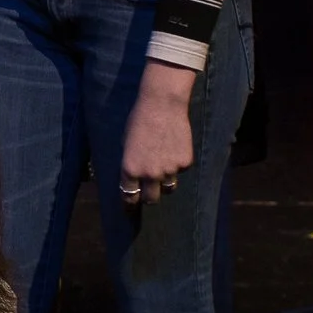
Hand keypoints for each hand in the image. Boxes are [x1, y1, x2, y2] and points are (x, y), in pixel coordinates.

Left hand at [118, 62, 197, 205]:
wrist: (162, 105)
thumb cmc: (139, 120)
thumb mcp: (126, 143)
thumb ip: (131, 162)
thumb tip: (134, 178)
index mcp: (130, 169)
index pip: (129, 197)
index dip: (130, 204)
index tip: (130, 208)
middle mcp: (149, 174)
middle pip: (151, 199)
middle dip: (149, 197)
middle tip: (150, 192)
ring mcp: (169, 170)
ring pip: (168, 187)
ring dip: (165, 181)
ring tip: (163, 164)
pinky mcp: (185, 163)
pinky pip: (180, 170)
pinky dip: (177, 164)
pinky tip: (174, 147)